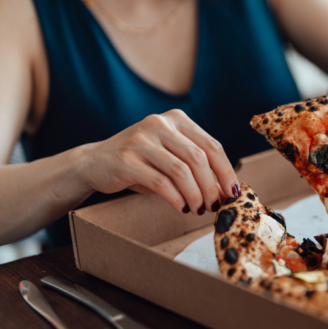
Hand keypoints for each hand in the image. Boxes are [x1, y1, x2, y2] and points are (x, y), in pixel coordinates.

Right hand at [76, 109, 238, 214]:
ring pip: (181, 171)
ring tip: (198, 209)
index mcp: (177, 119)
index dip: (226, 171)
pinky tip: (181, 207)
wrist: (94, 162)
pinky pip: (161, 182)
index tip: (233, 192)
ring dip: (195, 195)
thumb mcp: (171, 156)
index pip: (212, 145)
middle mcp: (160, 124)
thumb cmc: (142, 162)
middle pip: (199, 158)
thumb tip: (226, 191)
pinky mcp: (126, 160)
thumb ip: (196, 166)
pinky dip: (176, 199)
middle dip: (211, 187)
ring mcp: (141, 140)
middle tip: (214, 206)